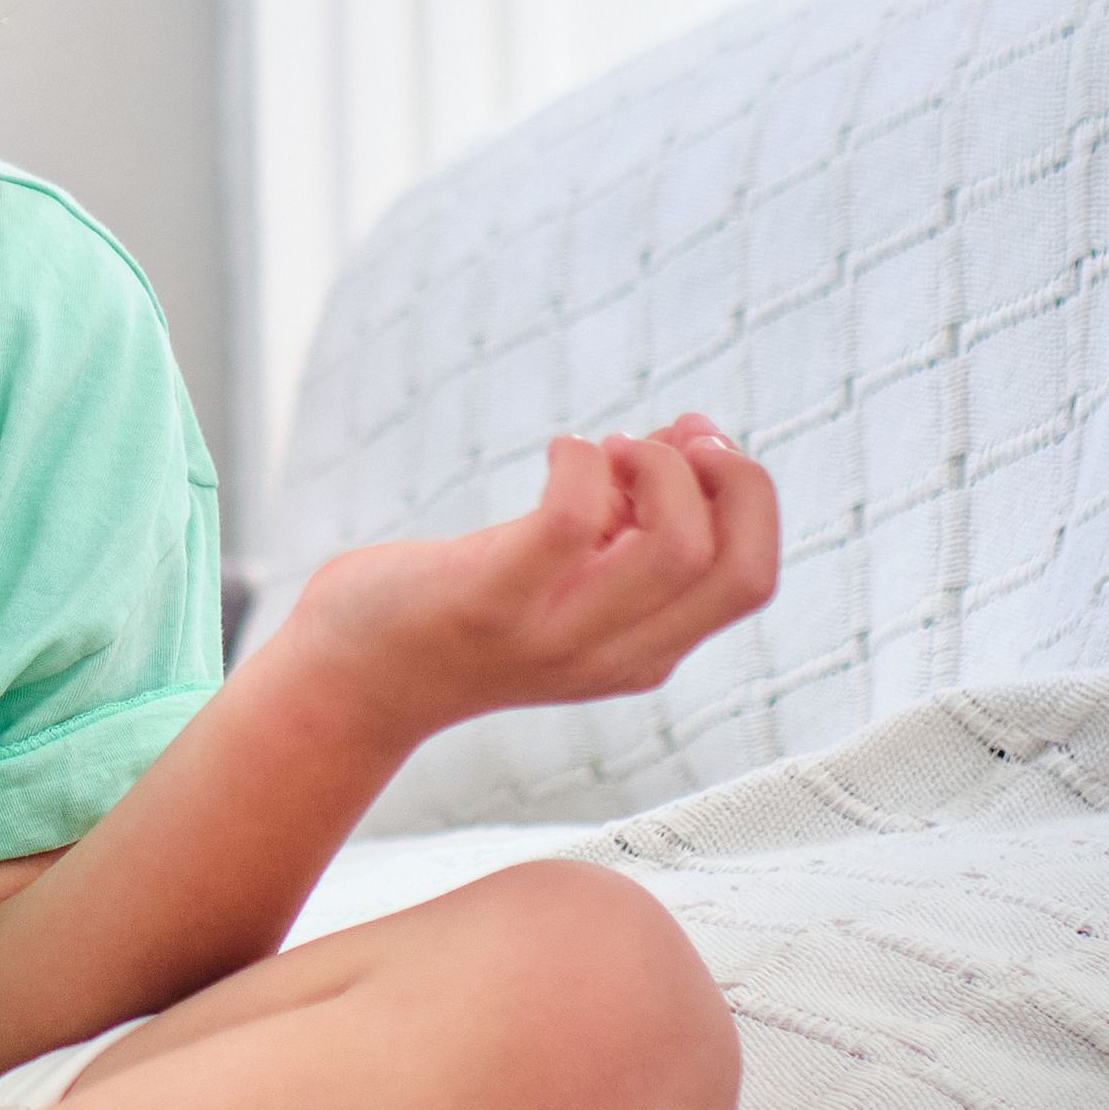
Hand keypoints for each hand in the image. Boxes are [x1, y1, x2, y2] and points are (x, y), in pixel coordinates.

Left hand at [281, 415, 779, 745]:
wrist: (354, 678)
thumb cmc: (461, 607)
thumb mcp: (568, 568)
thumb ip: (633, 513)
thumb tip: (695, 430)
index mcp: (647, 649)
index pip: (754, 579)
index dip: (749, 498)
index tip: (696, 449)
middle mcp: (617, 655)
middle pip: (742, 570)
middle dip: (730, 478)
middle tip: (665, 440)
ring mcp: (558, 635)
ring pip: (677, 547)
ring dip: (656, 466)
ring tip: (604, 448)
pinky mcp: (492, 602)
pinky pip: (570, 521)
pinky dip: (580, 459)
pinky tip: (558, 450)